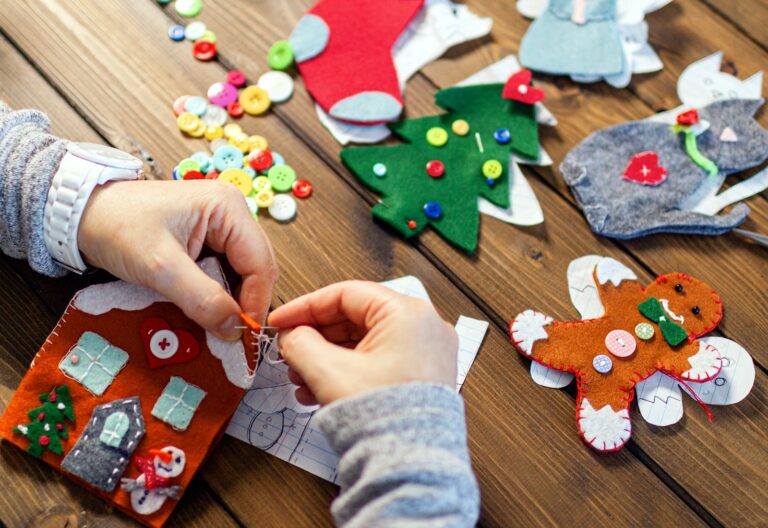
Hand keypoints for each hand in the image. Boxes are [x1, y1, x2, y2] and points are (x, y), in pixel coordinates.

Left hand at [78, 180, 277, 339]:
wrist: (81, 214)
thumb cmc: (117, 227)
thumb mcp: (159, 266)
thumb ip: (201, 298)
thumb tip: (235, 331)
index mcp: (228, 208)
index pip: (260, 263)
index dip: (255, 303)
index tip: (241, 336)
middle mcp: (231, 213)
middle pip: (257, 268)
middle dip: (245, 303)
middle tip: (229, 334)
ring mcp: (221, 226)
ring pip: (243, 274)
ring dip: (231, 301)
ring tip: (216, 325)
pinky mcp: (208, 239)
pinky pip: (225, 272)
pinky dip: (218, 294)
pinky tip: (205, 310)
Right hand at [268, 281, 457, 405]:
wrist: (413, 466)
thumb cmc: (384, 417)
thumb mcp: (329, 372)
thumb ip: (301, 343)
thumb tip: (292, 335)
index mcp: (407, 313)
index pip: (345, 294)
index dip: (305, 306)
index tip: (281, 320)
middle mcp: (423, 327)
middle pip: (354, 318)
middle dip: (315, 337)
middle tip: (288, 352)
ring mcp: (426, 352)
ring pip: (364, 342)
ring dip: (327, 357)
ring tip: (300, 378)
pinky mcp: (423, 376)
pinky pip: (378, 361)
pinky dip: (348, 370)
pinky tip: (320, 390)